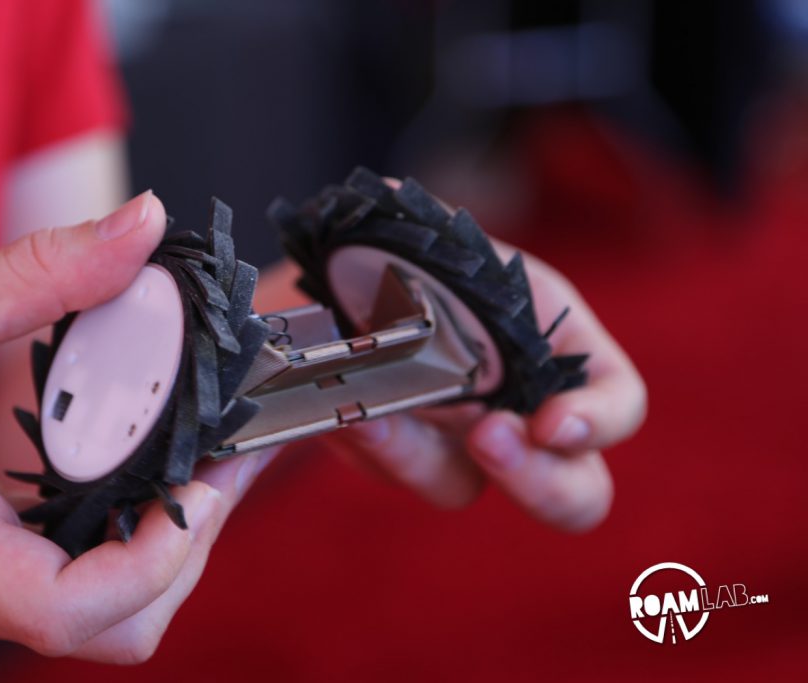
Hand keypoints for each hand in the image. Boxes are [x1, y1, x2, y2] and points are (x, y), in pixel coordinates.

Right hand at [0, 191, 273, 662]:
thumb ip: (42, 272)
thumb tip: (140, 228)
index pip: (62, 610)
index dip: (150, 560)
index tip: (198, 485)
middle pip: (114, 627)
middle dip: (187, 552)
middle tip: (223, 464)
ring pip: (110, 621)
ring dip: (172, 553)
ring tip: (205, 471)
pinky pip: (88, 590)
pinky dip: (139, 545)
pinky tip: (157, 479)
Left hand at [326, 244, 645, 529]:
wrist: (339, 290)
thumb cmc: (410, 257)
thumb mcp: (431, 235)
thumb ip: (433, 230)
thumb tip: (393, 193)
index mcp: (556, 349)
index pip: (618, 403)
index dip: (600, 422)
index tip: (551, 425)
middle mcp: (521, 411)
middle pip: (574, 492)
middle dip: (539, 481)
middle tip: (487, 439)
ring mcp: (459, 444)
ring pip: (460, 486)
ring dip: (419, 456)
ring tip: (376, 416)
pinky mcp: (401, 455)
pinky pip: (394, 468)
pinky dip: (371, 444)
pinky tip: (348, 415)